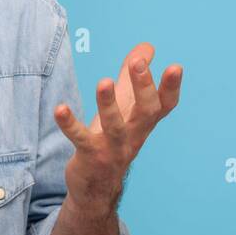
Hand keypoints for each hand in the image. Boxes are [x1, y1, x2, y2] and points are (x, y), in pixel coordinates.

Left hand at [53, 42, 181, 209]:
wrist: (97, 188)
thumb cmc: (113, 140)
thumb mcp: (125, 108)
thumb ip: (132, 76)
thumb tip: (147, 46)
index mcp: (144, 123)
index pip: (165, 105)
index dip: (171, 87)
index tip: (176, 66)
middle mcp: (133, 135)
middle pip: (146, 111)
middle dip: (144, 87)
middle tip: (138, 62)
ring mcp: (112, 147)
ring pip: (115, 125)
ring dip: (108, 103)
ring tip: (104, 81)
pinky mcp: (90, 156)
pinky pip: (80, 139)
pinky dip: (70, 124)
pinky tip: (60, 108)